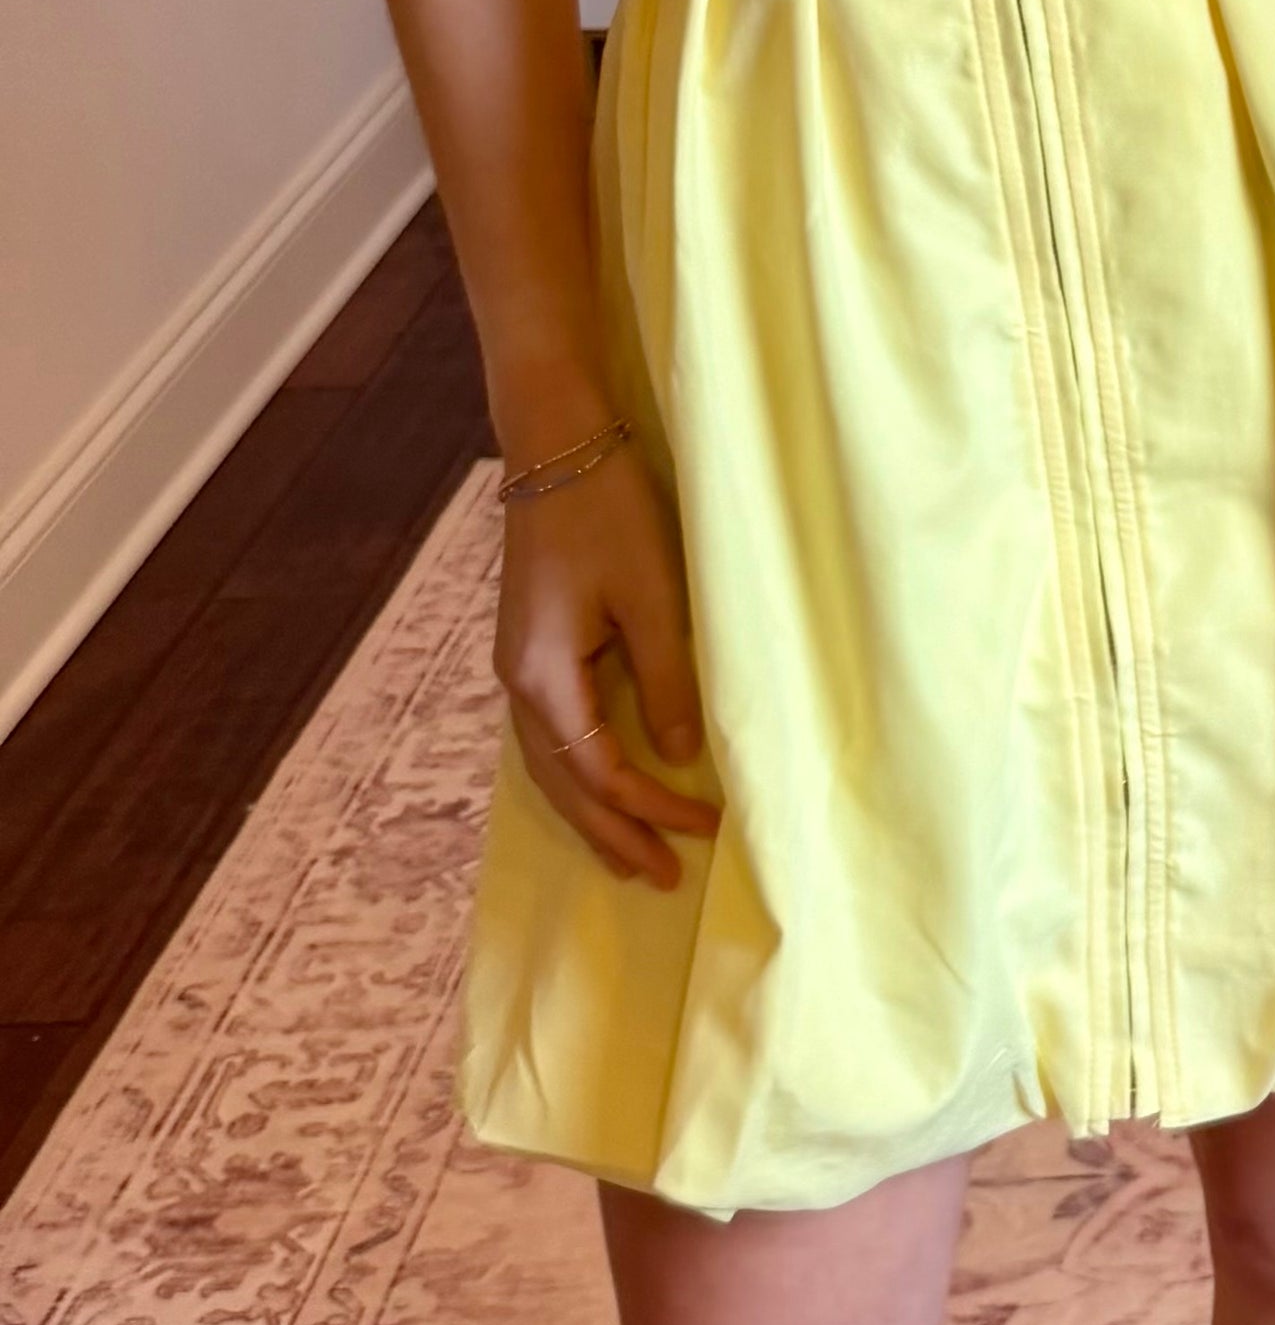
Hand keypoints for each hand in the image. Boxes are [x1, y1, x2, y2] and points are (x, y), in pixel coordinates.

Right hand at [497, 451, 719, 888]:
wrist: (556, 445)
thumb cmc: (608, 510)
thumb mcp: (652, 596)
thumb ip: (664, 678)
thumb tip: (677, 753)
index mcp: (543, 676)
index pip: (598, 771)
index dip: (650, 808)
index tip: (706, 827)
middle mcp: (518, 682)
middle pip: (562, 784)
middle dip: (612, 834)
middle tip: (663, 879)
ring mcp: (519, 666)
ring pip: (549, 766)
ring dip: (591, 813)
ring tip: (631, 857)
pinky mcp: (532, 648)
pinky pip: (551, 736)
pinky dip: (578, 775)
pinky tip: (600, 788)